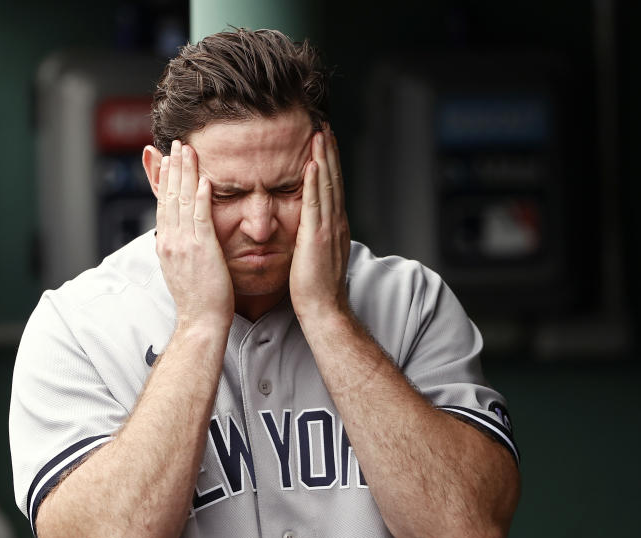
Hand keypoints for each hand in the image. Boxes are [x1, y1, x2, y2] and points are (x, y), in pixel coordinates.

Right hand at [155, 140, 233, 329]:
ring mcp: (184, 244)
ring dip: (186, 173)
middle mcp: (170, 241)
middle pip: (169, 196)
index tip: (168, 159)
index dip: (166, 179)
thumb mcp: (181, 269)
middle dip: (173, 167)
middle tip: (177, 144)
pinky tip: (204, 179)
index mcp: (166, 244)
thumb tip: (176, 236)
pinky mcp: (202, 249)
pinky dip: (201, 197)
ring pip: (182, 201)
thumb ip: (179, 248)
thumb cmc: (198, 299)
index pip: (164, 204)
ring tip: (188, 151)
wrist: (200, 321)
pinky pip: (200, 218)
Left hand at [289, 126, 350, 321]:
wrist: (324, 308)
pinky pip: (315, 205)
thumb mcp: (315, 255)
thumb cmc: (316, 288)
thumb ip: (313, 236)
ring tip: (320, 133)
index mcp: (334, 226)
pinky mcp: (316, 237)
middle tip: (324, 126)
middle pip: (333, 179)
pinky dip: (315, 183)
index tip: (325, 141)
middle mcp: (335, 223)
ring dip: (324, 158)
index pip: (332, 187)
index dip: (329, 162)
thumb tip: (305, 226)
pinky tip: (312, 164)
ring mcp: (328, 229)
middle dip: (329, 151)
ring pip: (327, 186)